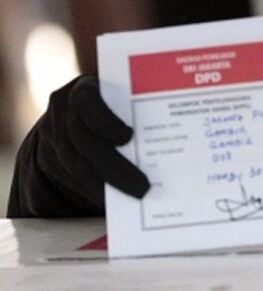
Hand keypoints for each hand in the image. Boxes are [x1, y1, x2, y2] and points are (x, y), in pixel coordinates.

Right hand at [35, 75, 149, 207]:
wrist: (69, 115)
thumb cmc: (111, 103)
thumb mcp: (120, 94)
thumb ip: (136, 105)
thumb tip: (181, 127)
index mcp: (84, 89)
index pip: (86, 102)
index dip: (105, 121)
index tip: (127, 137)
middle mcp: (63, 111)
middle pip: (84, 142)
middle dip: (115, 168)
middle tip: (143, 187)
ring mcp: (55, 135)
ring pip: (77, 166)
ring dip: (106, 186)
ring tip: (135, 197)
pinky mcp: (52, 157)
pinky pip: (74, 179)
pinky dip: (97, 191)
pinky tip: (117, 201)